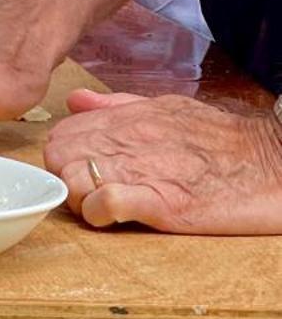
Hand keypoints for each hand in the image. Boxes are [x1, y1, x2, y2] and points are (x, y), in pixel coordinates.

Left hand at [47, 90, 281, 231]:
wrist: (272, 163)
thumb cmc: (221, 141)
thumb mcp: (166, 109)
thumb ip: (116, 107)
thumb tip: (75, 101)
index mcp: (128, 118)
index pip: (61, 134)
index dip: (63, 158)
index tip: (78, 172)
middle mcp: (129, 139)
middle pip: (58, 158)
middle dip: (64, 179)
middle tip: (87, 193)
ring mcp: (143, 169)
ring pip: (73, 180)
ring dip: (78, 200)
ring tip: (101, 207)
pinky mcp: (162, 202)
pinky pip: (106, 203)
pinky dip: (99, 214)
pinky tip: (113, 217)